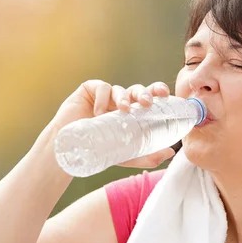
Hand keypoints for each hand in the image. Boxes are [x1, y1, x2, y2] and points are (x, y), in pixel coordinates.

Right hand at [46, 80, 175, 168]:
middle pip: (137, 90)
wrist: (70, 152)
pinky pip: (101, 87)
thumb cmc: (99, 151)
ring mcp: (104, 97)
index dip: (157, 91)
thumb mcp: (127, 155)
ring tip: (123, 110)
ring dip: (124, 97)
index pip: (148, 97)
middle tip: (147, 103)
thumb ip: (148, 155)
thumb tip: (171, 152)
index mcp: (132, 112)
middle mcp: (120, 102)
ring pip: (120, 89)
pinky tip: (98, 112)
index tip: (165, 94)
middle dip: (144, 93)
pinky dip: (103, 98)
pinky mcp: (88, 91)